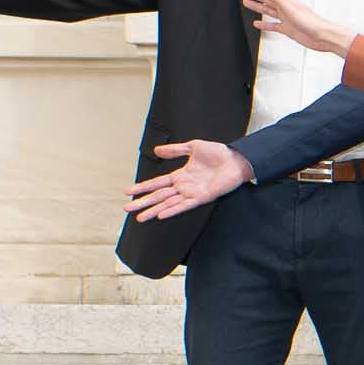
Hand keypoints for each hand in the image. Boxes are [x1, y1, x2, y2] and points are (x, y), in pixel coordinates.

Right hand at [124, 140, 252, 220]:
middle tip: (126, 208)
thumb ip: (175, 150)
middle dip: (142, 202)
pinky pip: (184, 205)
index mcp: (181, 176)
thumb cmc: (219, 154)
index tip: (128, 191)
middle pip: (159, 196)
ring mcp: (192, 193)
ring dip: (153, 210)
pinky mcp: (203, 197)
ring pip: (168, 203)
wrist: (237, 159)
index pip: (157, 183)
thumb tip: (156, 150)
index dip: (143, 187)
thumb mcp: (193, 147)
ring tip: (139, 217)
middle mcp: (184, 186)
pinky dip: (172, 210)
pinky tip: (161, 215)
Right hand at [241, 0, 353, 55]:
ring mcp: (286, 18)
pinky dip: (264, 24)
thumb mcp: (290, 7)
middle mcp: (285, 7)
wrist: (323, 37)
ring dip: (257, 6)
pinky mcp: (287, 29)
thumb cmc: (311, 22)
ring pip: (267, 10)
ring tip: (246, 2)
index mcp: (286, 0)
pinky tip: (257, 23)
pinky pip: (272, 26)